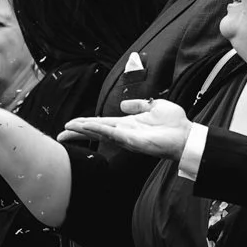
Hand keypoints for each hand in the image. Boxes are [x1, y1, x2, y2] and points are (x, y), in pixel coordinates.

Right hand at [59, 98, 191, 158]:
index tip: (70, 125)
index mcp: (127, 124)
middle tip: (59, 135)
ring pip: (99, 133)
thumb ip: (138, 105)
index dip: (85, 124)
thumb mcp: (154, 107)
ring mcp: (126, 138)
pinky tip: (86, 127)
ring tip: (67, 130)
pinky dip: (98, 130)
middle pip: (95, 131)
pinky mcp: (132, 141)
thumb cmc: (174, 124)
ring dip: (83, 131)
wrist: (186, 135)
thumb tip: (123, 104)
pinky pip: (111, 134)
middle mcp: (123, 133)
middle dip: (77, 133)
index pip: (101, 124)